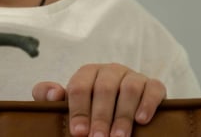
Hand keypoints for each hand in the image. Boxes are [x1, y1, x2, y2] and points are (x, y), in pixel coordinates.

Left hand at [32, 63, 165, 136]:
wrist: (119, 109)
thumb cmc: (88, 107)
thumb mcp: (66, 102)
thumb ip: (47, 94)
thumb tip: (54, 94)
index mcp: (88, 72)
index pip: (80, 86)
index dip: (78, 110)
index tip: (78, 132)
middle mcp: (111, 70)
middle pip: (104, 89)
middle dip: (101, 117)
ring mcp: (133, 76)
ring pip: (129, 89)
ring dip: (123, 115)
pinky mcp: (153, 85)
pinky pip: (153, 89)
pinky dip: (148, 104)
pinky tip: (141, 120)